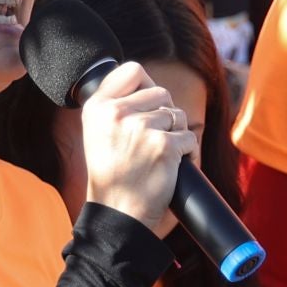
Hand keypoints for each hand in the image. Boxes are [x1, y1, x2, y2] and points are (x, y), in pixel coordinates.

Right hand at [81, 62, 198, 235]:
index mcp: (97, 107)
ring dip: (176, 135)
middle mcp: (115, 113)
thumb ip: (116, 105)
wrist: (117, 215)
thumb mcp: (99, 134)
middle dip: (165, 116)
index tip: (145, 109)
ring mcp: (140, 128)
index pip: (132, 70)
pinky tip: (172, 168)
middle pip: (162, 93)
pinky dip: (188, 154)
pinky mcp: (163, 145)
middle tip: (151, 143)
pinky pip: (190, 138)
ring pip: (177, 115)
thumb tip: (146, 81)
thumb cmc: (113, 177)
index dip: (147, 88)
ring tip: (159, 157)